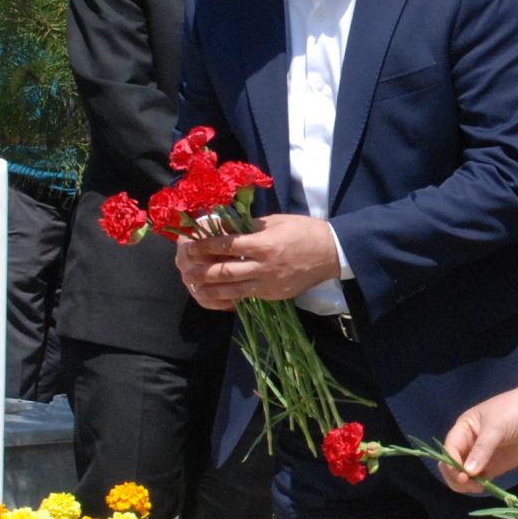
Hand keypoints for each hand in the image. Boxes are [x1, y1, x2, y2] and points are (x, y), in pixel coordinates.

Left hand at [177, 213, 341, 304]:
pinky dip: (230, 297)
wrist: (332, 252)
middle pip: (224, 271)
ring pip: (232, 290)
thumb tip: (224, 227)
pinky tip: (218, 295)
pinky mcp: (275, 295)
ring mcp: (269, 284)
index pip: (225, 245)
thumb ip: (249, 227)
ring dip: (210, 289)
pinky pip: (247, 297)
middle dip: (201, 271)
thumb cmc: (304, 231)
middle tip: (185, 269)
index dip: (204, 246)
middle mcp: (263, 266)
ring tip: (195, 286)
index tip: (189, 245)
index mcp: (262, 243)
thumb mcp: (275, 221)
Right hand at [442, 367, 517, 493]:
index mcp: (463, 429)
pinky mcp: (493, 466)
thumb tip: (468, 472)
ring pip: (464, 476)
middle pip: (452, 466)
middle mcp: (468, 444)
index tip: (463, 476)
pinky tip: (486, 487)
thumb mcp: (496, 427)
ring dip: (467, 485)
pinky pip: (480, 480)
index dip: (452, 465)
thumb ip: (482, 449)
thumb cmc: (515, 411)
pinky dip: (479, 486)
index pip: (450, 450)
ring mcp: (481, 456)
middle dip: (456, 477)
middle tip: (470, 484)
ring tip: (480, 487)